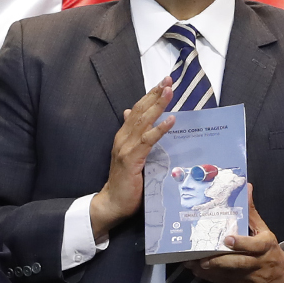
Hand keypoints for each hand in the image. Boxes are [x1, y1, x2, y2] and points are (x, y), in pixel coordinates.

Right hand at [90, 79, 175, 239]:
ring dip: (157, 105)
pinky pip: (147, 141)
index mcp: (123, 136)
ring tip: (169, 91)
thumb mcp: (130, 155)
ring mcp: (126, 148)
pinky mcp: (132, 159)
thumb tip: (128, 114)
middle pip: (140, 111)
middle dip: (154, 94)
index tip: (163, 83)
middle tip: (168, 80)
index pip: (137, 110)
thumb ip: (132, 137)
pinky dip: (159, 129)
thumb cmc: (125, 182)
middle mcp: (123, 138)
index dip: (149, 96)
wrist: (112, 203)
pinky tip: (171, 120)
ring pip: (143, 121)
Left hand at [191, 207, 283, 282]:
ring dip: (210, 270)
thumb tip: (246, 187)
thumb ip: (252, 212)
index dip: (241, 243)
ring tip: (193, 264)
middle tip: (202, 258)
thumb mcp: (265, 231)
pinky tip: (197, 272)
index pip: (254, 245)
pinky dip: (210, 278)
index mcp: (265, 246)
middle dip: (220, 261)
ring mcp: (250, 277)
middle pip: (239, 262)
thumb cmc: (270, 251)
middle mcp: (258, 262)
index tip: (227, 239)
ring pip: (228, 274)